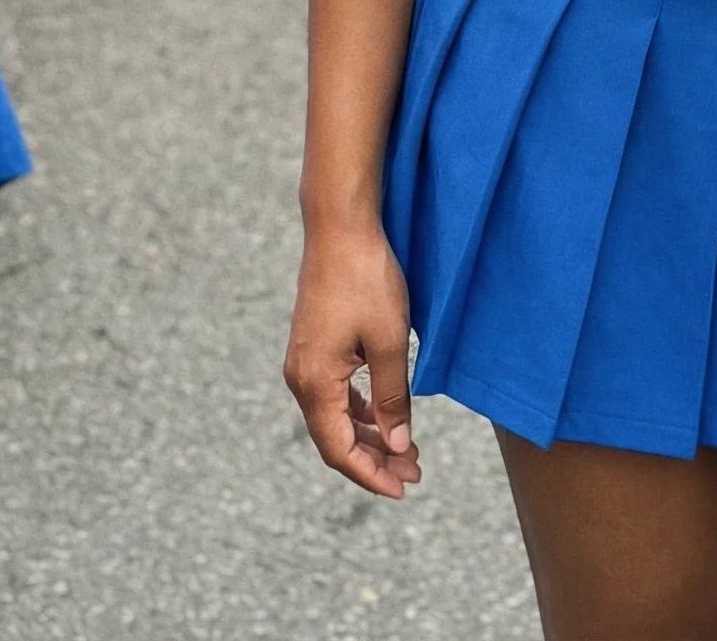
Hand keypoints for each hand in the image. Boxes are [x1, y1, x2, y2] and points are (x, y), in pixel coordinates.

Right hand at [283, 222, 421, 497]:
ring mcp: (305, 361)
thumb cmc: (366, 279)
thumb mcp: (390, 341)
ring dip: (370, 435)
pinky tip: (385, 414)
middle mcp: (301, 378)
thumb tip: (397, 446)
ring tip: (407, 448)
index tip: (403, 488)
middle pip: (335, 439)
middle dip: (375, 460)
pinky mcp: (314, 346)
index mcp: (314, 382)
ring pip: (335, 417)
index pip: (340, 450)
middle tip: (415, 471)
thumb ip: (393, 397)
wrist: (340, 227)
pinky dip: (360, 410)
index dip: (371, 475)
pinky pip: (334, 394)